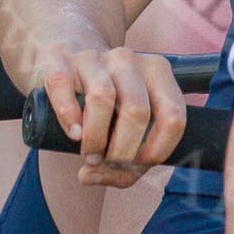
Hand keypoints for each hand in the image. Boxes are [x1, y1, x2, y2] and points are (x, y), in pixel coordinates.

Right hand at [31, 45, 185, 187]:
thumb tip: (92, 176)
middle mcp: (128, 60)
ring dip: (95, 140)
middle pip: (137, 111)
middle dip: (122, 151)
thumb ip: (122, 164)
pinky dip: (68, 117)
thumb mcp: (124, 127)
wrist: (65, 59)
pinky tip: (73, 133)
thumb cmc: (103, 102)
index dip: (156, 151)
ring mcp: (93, 58)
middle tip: (108, 164)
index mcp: (156, 72)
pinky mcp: (59, 61)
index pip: (173, 117)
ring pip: (103, 98)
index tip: (138, 165)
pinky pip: (64, 86)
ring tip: (90, 156)